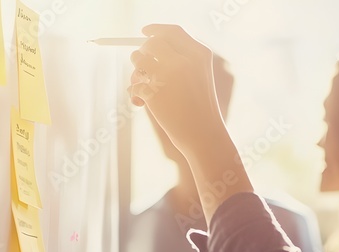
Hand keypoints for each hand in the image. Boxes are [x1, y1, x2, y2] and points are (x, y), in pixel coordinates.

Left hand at [128, 24, 225, 154]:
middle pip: (152, 43)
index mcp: (199, 54)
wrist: (204, 135)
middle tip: (143, 66)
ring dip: (135, 71)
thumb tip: (145, 49)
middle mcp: (183, 61)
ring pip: (137, 59)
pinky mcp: (153, 92)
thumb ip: (179, 60)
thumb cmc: (199, 107)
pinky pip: (134, 85)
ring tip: (141, 85)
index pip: (172, 32)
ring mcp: (168, 76)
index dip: (156, 30)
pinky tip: (140, 104)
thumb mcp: (199, 77)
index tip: (145, 32)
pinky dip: (134, 94)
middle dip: (143, 51)